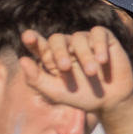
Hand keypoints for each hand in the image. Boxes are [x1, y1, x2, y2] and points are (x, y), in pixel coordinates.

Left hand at [17, 27, 132, 114]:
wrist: (110, 101)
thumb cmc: (81, 97)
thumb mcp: (56, 92)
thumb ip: (36, 79)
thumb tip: (22, 59)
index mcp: (52, 59)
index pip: (39, 46)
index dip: (33, 40)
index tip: (28, 36)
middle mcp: (68, 47)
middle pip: (57, 39)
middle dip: (59, 52)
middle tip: (65, 68)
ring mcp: (86, 42)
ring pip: (78, 37)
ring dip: (83, 55)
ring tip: (91, 73)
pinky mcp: (105, 39)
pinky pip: (98, 32)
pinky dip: (99, 45)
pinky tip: (102, 60)